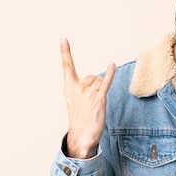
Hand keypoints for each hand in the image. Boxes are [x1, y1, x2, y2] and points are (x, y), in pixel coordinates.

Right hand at [60, 38, 114, 158]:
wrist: (81, 136)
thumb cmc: (79, 119)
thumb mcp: (74, 101)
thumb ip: (80, 88)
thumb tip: (95, 80)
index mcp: (69, 87)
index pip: (67, 66)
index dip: (65, 52)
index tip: (63, 40)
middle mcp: (77, 88)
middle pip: (93, 76)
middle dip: (96, 86)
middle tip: (91, 103)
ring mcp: (88, 93)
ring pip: (101, 82)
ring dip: (102, 91)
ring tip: (96, 105)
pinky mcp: (99, 99)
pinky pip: (106, 83)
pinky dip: (110, 74)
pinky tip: (111, 64)